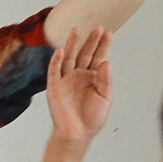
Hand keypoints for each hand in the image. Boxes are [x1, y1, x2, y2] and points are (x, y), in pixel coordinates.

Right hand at [43, 21, 112, 148]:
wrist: (77, 134)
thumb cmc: (92, 118)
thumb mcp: (105, 97)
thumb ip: (105, 80)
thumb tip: (106, 62)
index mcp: (92, 77)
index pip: (98, 57)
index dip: (103, 45)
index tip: (108, 33)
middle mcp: (79, 75)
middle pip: (84, 54)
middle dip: (90, 41)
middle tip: (97, 27)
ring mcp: (66, 80)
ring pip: (69, 58)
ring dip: (72, 44)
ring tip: (76, 30)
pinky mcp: (55, 87)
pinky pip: (54, 72)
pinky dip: (56, 61)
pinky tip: (60, 51)